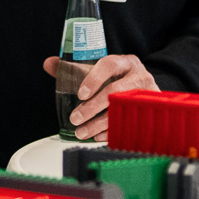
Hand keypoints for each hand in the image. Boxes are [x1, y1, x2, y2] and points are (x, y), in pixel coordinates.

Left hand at [41, 52, 157, 140]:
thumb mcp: (100, 71)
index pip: (110, 64)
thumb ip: (73, 68)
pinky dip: (111, 132)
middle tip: (75, 118)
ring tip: (82, 132)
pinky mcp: (150, 112)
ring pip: (121, 110)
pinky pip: (130, 124)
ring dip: (99, 124)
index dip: (94, 79)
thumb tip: (48, 63)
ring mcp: (147, 94)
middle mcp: (139, 75)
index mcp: (125, 62)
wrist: (144, 90)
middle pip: (115, 90)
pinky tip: (98, 136)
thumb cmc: (118, 79)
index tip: (80, 94)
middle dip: (92, 107)